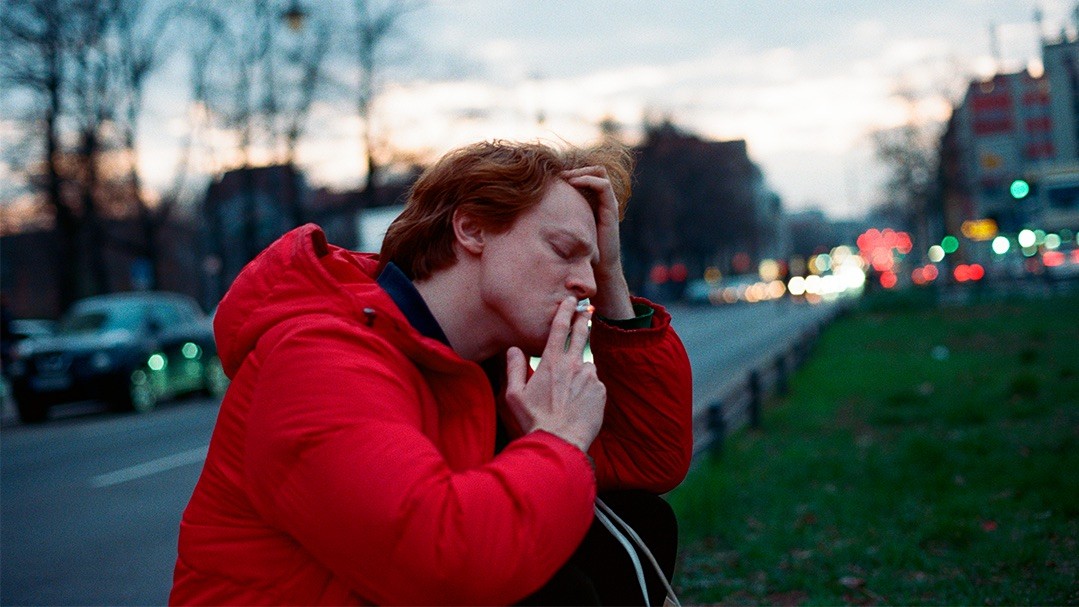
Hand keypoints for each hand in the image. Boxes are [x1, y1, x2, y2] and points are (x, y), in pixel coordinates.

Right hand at [505, 296, 604, 452]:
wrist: (560, 443)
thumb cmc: (534, 420)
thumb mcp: (513, 395)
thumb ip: (514, 368)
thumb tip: (513, 349)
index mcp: (551, 362)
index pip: (559, 327)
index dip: (566, 310)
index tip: (571, 299)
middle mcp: (574, 364)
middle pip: (581, 334)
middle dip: (583, 319)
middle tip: (586, 310)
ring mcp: (590, 377)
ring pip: (587, 364)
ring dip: (580, 370)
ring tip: (569, 392)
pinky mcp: (601, 392)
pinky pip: (594, 383)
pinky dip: (587, 388)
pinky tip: (578, 404)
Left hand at [562, 166, 633, 319]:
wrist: (599, 268)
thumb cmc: (579, 252)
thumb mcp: (565, 229)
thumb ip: (557, 217)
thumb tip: (530, 210)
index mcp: (593, 201)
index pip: (585, 175)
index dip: (571, 172)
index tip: (552, 177)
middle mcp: (603, 200)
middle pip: (593, 170)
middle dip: (575, 169)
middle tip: (557, 175)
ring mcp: (608, 203)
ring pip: (599, 172)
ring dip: (581, 171)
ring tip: (565, 178)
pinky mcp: (611, 209)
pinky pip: (603, 185)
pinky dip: (588, 180)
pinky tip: (572, 184)